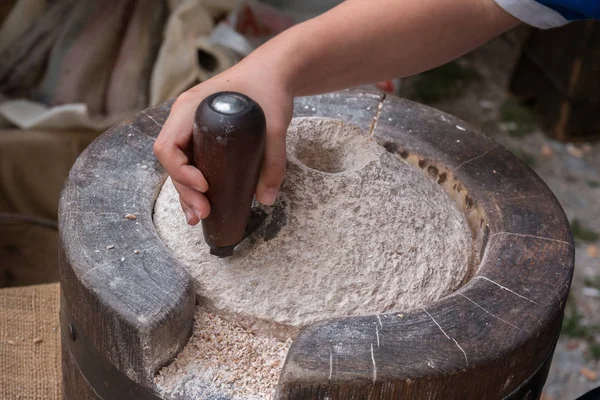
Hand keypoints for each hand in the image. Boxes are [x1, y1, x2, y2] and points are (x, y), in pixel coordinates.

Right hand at [153, 59, 293, 224]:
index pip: (168, 146)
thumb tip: (266, 199)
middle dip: (184, 190)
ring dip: (185, 192)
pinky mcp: (204, 136)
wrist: (275, 72)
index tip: (205, 186)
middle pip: (171, 160)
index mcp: (191, 108)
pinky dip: (193, 183)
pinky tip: (202, 203)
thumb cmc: (269, 89)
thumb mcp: (276, 126)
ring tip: (197, 217)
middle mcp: (185, 118)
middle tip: (203, 213)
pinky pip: (191, 161)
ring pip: (179, 164)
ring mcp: (192, 127)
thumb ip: (274, 162)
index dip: (180, 171)